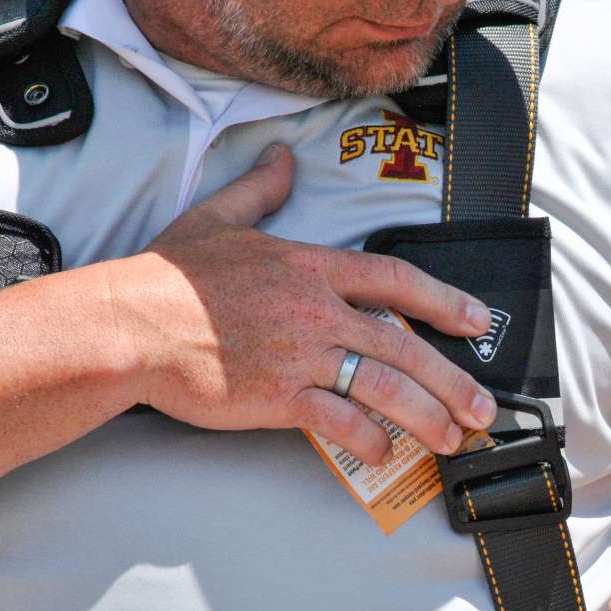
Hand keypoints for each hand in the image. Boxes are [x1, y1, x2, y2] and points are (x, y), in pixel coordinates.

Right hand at [105, 143, 497, 464]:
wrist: (126, 324)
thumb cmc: (167, 279)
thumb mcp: (218, 219)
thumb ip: (260, 192)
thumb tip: (281, 159)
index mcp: (311, 267)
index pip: (396, 279)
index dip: (444, 301)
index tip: (477, 322)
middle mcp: (318, 311)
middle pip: (407, 346)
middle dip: (454, 380)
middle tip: (484, 406)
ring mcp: (302, 355)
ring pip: (387, 388)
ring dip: (428, 417)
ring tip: (453, 438)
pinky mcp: (280, 397)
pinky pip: (341, 422)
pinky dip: (368, 440)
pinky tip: (384, 451)